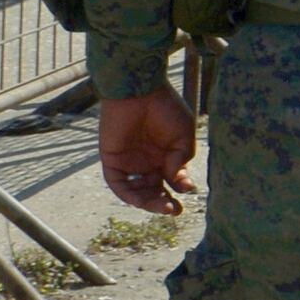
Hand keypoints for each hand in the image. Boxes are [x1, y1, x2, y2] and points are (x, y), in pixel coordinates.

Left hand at [98, 87, 194, 214]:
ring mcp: (129, 162)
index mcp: (164, 156)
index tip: (188, 192)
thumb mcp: (183, 136)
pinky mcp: (112, 160)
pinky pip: (118, 183)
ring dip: (148, 202)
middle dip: (163, 203)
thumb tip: (180, 184)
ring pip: (136, 191)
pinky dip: (128, 194)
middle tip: (174, 210)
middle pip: (152, 191)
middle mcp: (146, 162)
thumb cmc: (165, 108)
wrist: (140, 90)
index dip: (178, 190)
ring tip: (162, 206)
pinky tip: (141, 200)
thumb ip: (181, 160)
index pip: (169, 182)